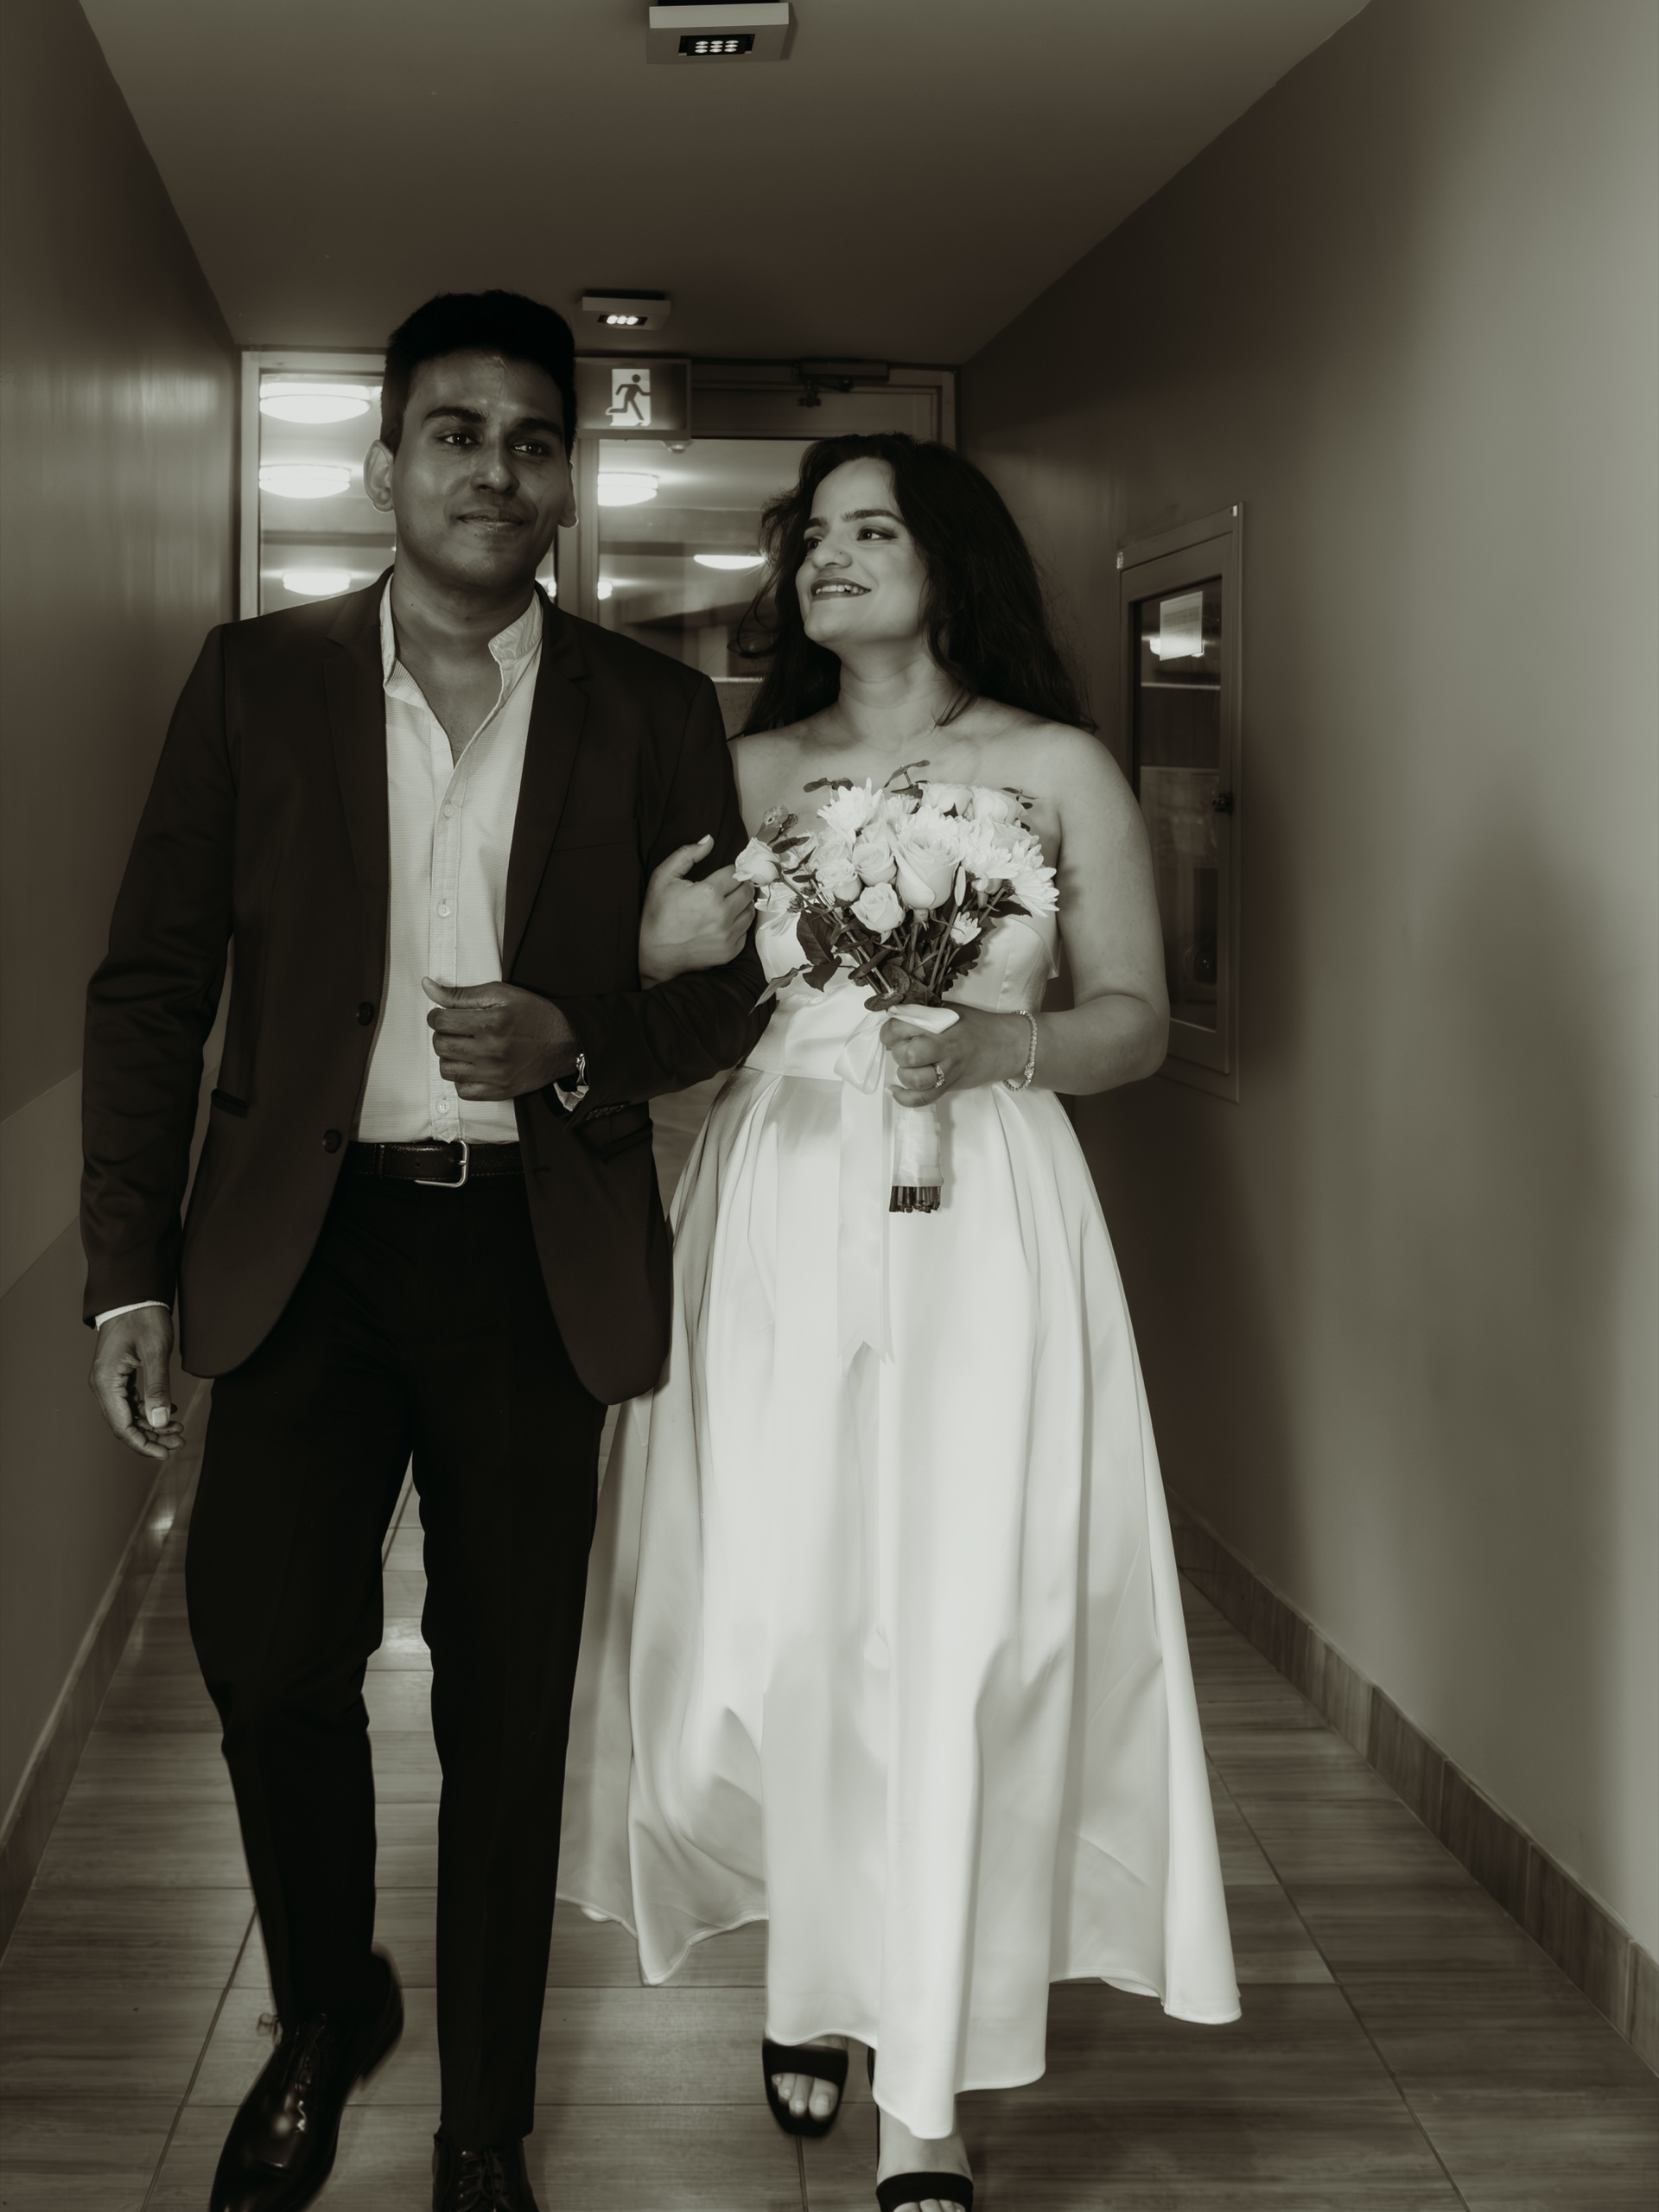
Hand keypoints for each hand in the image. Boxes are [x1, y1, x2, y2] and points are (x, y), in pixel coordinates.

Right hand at [90, 1307, 185, 1462]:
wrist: (134, 1294)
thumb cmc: (143, 1317)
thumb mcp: (155, 1352)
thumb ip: (158, 1388)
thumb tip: (160, 1420)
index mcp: (106, 1382)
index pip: (122, 1426)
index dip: (143, 1444)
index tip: (165, 1452)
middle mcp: (103, 1384)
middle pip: (125, 1424)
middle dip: (152, 1436)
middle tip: (180, 1439)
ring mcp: (109, 1380)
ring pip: (129, 1414)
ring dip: (153, 1424)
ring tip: (178, 1428)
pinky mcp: (119, 1375)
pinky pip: (132, 1402)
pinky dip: (150, 1410)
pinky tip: (169, 1411)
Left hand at [422, 978, 580, 1097]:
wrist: (567, 1042)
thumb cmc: (534, 1014)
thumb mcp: (500, 994)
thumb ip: (461, 993)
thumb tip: (427, 986)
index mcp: (492, 1022)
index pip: (440, 1021)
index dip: (437, 1015)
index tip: (445, 1015)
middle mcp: (492, 1050)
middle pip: (440, 1045)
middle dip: (442, 1034)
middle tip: (457, 1029)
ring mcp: (495, 1074)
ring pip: (447, 1069)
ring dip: (450, 1056)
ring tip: (464, 1047)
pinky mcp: (499, 1090)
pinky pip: (462, 1090)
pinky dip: (462, 1078)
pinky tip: (473, 1065)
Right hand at [638, 837, 755, 984]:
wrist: (655, 954)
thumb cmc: (658, 914)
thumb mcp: (664, 877)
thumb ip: (687, 854)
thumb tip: (709, 840)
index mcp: (708, 892)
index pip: (734, 873)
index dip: (729, 872)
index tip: (723, 876)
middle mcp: (722, 914)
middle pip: (747, 890)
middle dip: (739, 885)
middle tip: (726, 888)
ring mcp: (728, 935)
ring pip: (750, 910)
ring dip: (742, 904)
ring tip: (725, 904)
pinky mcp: (731, 951)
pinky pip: (745, 931)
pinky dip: (738, 923)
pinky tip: (722, 922)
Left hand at [882, 1007, 1030, 1105]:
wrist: (1007, 1044)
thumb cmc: (977, 1025)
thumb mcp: (950, 1010)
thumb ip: (925, 1013)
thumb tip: (895, 1015)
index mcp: (942, 1027)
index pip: (902, 1028)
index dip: (889, 1031)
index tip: (891, 1032)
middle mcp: (944, 1049)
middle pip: (907, 1055)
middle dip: (897, 1051)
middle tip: (901, 1047)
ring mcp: (948, 1071)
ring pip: (915, 1080)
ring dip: (903, 1074)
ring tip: (906, 1066)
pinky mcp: (950, 1087)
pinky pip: (923, 1099)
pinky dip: (904, 1098)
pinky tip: (895, 1089)